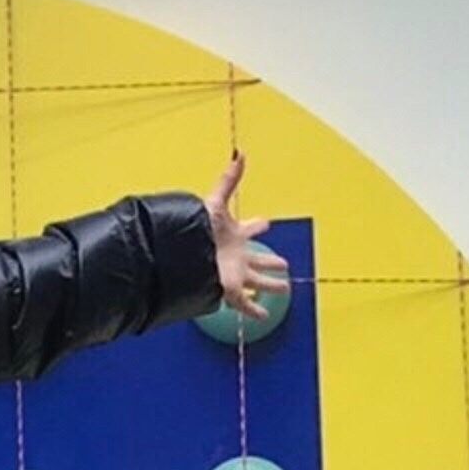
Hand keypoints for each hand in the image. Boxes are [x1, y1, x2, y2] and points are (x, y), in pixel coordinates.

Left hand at [205, 152, 291, 318]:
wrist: (184, 254)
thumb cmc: (197, 229)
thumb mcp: (216, 202)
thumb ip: (229, 180)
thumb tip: (240, 155)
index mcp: (233, 235)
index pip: (249, 228)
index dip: (257, 224)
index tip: (266, 221)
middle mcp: (237, 255)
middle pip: (258, 258)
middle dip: (270, 261)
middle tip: (283, 264)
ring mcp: (236, 274)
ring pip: (259, 281)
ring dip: (271, 285)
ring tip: (284, 288)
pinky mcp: (232, 289)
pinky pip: (247, 303)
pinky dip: (256, 310)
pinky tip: (265, 315)